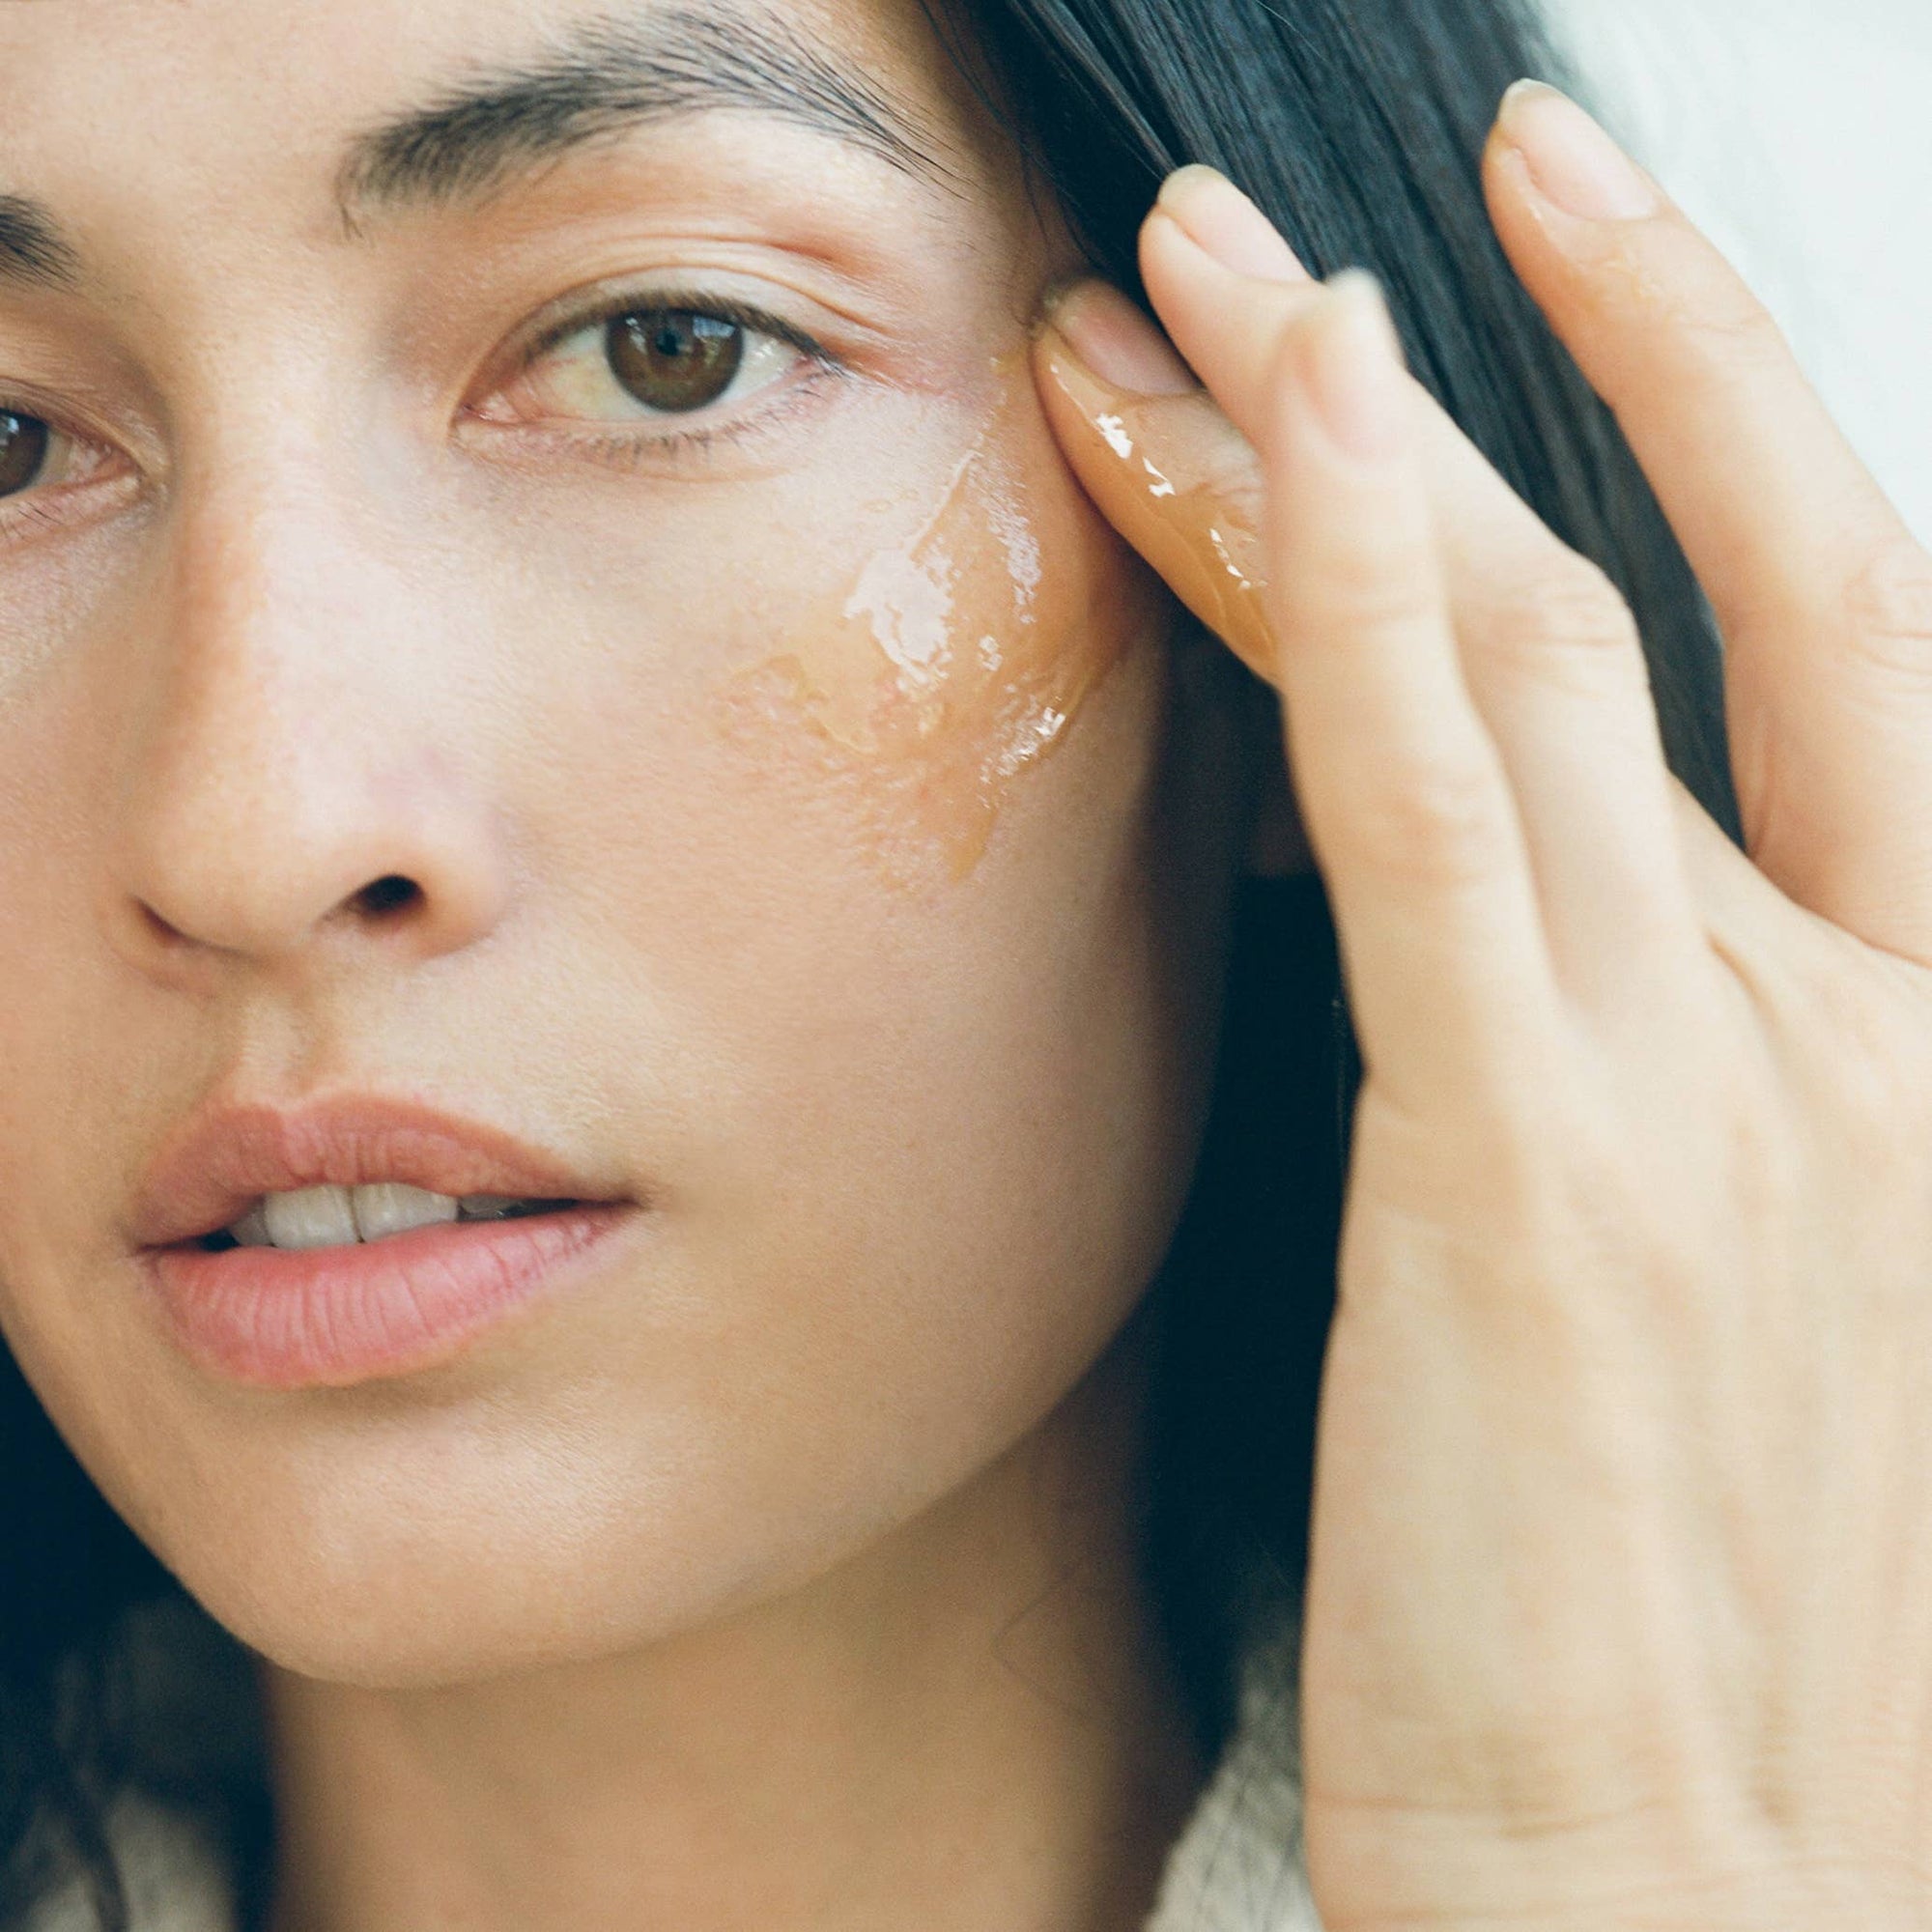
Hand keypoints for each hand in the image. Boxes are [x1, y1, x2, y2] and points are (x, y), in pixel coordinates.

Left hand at [1032, 82, 1931, 1930]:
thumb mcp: (1752, 1306)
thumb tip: (1541, 930)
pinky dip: (1362, 582)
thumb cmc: (1713, 1637)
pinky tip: (1264, 407)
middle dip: (1514, 352)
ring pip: (1514, 648)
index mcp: (1921, 1050)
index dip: (1701, 411)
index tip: (1550, 277)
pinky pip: (1438, 793)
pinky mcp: (1522, 1152)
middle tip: (1335, 202)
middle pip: (1650, 584)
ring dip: (1331, 437)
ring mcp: (1697, 1070)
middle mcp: (1847, 1017)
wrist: (1712, 1910)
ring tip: (1172, 280)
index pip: (1818, 637)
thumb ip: (1675, 1091)